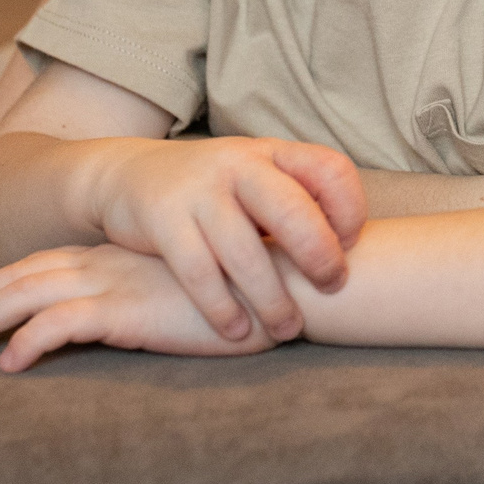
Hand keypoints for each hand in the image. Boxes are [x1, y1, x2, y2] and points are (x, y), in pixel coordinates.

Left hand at [0, 245, 279, 367]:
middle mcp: (109, 265)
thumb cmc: (247, 289)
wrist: (283, 277)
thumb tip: (141, 322)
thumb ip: (159, 301)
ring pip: (29, 296)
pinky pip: (61, 324)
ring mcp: (116, 285)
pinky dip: (28, 342)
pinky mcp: (129, 311)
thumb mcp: (189, 293)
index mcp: (120, 258)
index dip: (6, 284)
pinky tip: (8, 365)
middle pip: (24, 276)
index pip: (47, 264)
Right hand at [92, 135, 364, 341]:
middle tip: (331, 287)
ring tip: (287, 328)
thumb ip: (298, 202)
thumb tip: (355, 252)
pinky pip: (199, 271)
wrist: (129, 175)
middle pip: (292, 209)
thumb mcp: (257, 179)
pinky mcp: (163, 219)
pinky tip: (237, 330)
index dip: (350, 208)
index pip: (329, 169)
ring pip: (245, 251)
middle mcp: (239, 165)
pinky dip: (222, 307)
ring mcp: (199, 190)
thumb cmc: (213, 190)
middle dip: (319, 256)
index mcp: (271, 153)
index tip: (350, 245)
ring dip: (272, 298)